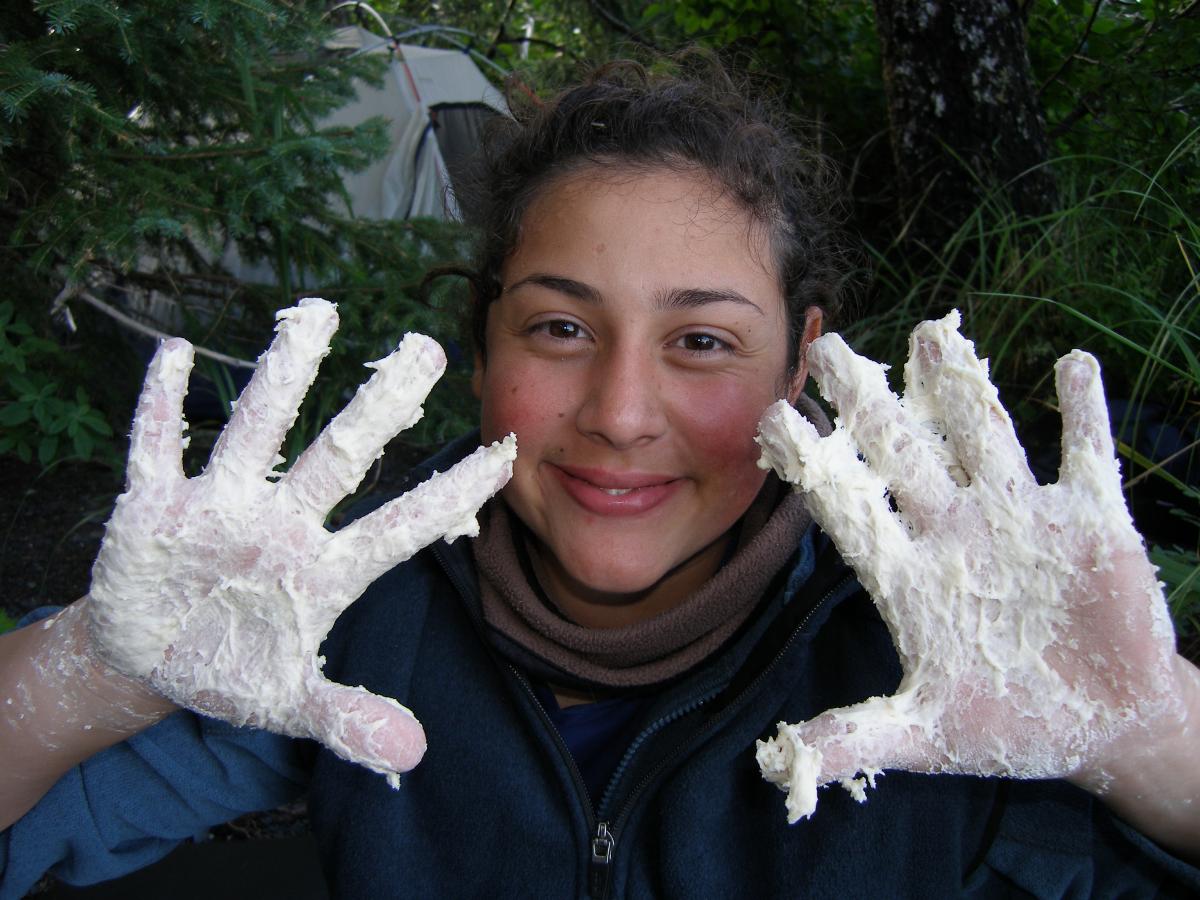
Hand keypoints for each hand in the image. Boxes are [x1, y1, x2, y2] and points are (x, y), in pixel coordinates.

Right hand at [85, 298, 515, 784]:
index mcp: (325, 570)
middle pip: (341, 455)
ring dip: (284, 376)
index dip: (451, 494)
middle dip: (381, 405)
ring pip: (259, 431)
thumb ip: (347, 719)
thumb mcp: (290, 702)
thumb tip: (415, 755)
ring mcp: (220, 510)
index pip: (401, 525)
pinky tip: (177, 356)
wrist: (151, 657)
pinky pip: (156, 447)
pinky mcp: (153, 507)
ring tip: (318, 314)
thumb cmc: (234, 668)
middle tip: (428, 349)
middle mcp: (283, 525)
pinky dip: (161, 405)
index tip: (505, 451)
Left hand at [753, 310, 1184, 822]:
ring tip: (931, 337)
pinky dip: (1084, 414)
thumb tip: (782, 762)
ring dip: (961, 390)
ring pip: (983, 439)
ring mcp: (1022, 520)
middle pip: (904, 454)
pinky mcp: (1092, 524)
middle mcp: (956, 532)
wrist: (1102, 727)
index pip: (850, 507)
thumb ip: (857, 737)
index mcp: (908, 575)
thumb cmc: (1007, 723)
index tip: (773, 417)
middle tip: (830, 348)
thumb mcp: (926, 734)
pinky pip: (1086, 456)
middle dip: (869, 404)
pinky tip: (1071, 366)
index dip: (814, 465)